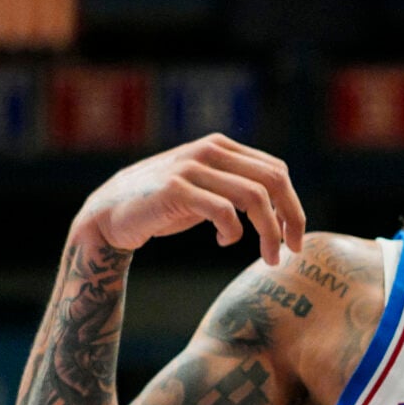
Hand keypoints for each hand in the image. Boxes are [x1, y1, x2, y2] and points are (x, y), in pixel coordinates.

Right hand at [72, 133, 305, 266]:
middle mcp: (208, 150)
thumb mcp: (205, 188)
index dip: (293, 205)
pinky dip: (233, 232)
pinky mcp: (175, 189)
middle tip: (292, 250)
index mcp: (220, 147)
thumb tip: (282, 209)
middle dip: (290, 219)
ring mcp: (190, 167)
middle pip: (272, 181)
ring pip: (254, 197)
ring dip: (268, 232)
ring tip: (269, 257)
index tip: (294, 236)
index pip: (275, 170)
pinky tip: (223, 242)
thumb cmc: (163, 205)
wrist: (109, 214)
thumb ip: (236, 187)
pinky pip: (223, 212)